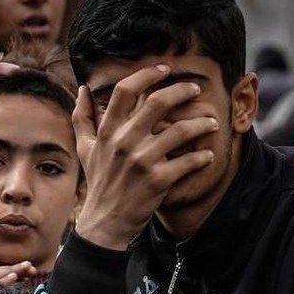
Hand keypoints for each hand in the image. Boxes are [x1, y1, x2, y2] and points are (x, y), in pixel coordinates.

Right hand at [73, 65, 216, 249]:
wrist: (105, 223)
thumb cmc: (98, 184)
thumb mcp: (84, 150)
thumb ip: (82, 118)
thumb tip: (82, 89)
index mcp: (108, 131)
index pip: (126, 90)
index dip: (147, 74)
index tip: (164, 69)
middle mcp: (125, 142)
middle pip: (158, 102)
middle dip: (182, 91)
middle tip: (195, 90)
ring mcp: (142, 161)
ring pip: (180, 131)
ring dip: (201, 124)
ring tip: (212, 123)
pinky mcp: (158, 181)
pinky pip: (187, 162)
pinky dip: (202, 157)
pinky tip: (208, 155)